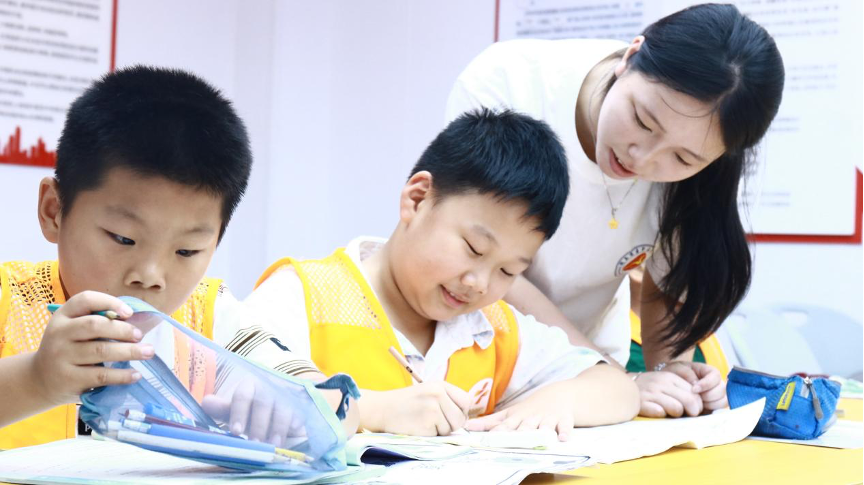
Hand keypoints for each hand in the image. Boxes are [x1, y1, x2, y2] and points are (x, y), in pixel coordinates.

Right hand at [32, 291, 150, 405]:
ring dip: (130, 352)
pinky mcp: (69, 379)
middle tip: (140, 335)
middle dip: (123, 329)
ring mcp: (61, 357)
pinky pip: (101, 375)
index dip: (110, 302)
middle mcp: (58, 334)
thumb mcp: (72, 330)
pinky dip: (122, 375)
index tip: (130, 312)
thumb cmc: (68, 349)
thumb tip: (139, 321)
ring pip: (101, 351)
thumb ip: (97, 322)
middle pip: (95, 325)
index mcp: (62, 316)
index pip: (85, 300)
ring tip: (148, 352)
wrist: (39, 381)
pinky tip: (136, 374)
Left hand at [201, 379, 302, 445]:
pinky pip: (299, 411)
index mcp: (250, 385)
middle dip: (258, 425)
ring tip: (273, 444)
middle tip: (254, 442)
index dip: (238, 413)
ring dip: (278, 427)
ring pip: (282, 408)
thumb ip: (224, 408)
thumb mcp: (238, 409)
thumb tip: (205, 402)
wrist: (283, 406)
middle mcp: (269, 386)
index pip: (243, 395)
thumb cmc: (255, 410)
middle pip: (263, 403)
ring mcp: (287, 394)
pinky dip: (295, 422)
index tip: (235, 431)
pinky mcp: (302, 403)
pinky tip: (293, 431)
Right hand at [361, 382, 469, 435]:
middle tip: (437, 422)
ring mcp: (433, 409)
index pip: (466, 400)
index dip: (462, 411)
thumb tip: (466, 416)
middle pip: (460, 418)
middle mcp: (438, 395)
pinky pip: (438, 435)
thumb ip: (447, 399)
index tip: (453, 415)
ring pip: (450, 428)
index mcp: (440, 385)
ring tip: (424, 421)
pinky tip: (418, 426)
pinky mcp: (427, 424)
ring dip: (440, 430)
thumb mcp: (428, 391)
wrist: (382, 409)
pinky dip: (430, 434)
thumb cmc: (406, 403)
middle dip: (452, 424)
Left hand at [464, 384, 573, 440]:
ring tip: (540, 436)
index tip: (489, 439)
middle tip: (515, 438)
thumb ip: (489, 422)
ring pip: (545, 425)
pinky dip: (565, 431)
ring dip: (542, 430)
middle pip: (525, 426)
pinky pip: (565, 426)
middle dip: (520, 432)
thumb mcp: (510, 413)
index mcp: (517, 417)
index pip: (506, 425)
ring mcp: (548, 418)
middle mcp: (532, 418)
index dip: (499, 432)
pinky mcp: (564, 419)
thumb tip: (467, 426)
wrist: (559, 394)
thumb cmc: (529, 408)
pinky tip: (563, 438)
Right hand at [635, 363, 704, 417]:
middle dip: (692, 412)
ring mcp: (651, 392)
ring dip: (676, 414)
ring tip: (670, 413)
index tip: (692, 410)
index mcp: (670, 377)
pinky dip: (660, 415)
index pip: (695, 393)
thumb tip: (700, 405)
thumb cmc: (650, 389)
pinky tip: (657, 412)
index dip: (698, 405)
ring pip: (677, 408)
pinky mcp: (641, 403)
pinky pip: (660, 413)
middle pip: (690, 401)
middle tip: (686, 415)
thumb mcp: (666, 383)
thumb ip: (682, 390)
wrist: (622, 387)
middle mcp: (661, 383)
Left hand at [664, 361, 727, 412]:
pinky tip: (699, 409)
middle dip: (708, 395)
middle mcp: (715, 383)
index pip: (716, 376)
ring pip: (723, 401)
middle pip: (722, 390)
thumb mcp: (677, 368)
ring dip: (710, 404)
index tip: (694, 389)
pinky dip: (711, 411)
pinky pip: (719, 410)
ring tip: (696, 403)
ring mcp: (717, 395)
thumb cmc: (674, 374)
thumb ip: (687, 373)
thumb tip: (697, 385)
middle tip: (695, 398)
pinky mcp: (714, 406)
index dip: (707, 384)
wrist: (669, 385)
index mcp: (708, 371)